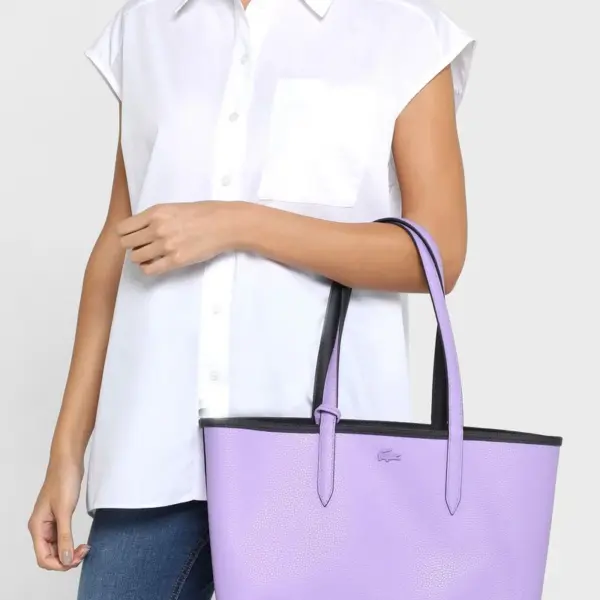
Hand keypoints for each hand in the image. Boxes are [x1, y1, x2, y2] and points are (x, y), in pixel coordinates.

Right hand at [28, 459, 88, 570]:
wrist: (68, 461)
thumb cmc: (63, 481)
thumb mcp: (65, 511)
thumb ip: (65, 536)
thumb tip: (65, 560)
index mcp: (37, 527)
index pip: (43, 557)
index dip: (58, 564)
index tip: (75, 560)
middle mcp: (41, 527)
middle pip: (50, 554)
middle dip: (65, 558)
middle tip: (83, 553)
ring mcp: (50, 522)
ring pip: (57, 546)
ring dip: (69, 551)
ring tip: (84, 548)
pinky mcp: (59, 516)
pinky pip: (62, 536)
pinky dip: (71, 542)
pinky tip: (80, 542)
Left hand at [117, 201, 241, 275]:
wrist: (224, 224)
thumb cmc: (203, 214)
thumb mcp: (174, 208)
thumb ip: (155, 217)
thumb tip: (140, 229)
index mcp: (155, 213)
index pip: (123, 228)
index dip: (125, 234)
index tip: (132, 237)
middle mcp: (157, 228)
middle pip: (126, 244)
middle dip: (132, 246)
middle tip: (142, 247)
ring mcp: (166, 245)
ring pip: (136, 258)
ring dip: (140, 258)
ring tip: (151, 255)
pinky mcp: (176, 260)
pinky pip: (150, 269)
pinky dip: (148, 268)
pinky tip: (156, 263)